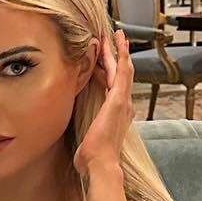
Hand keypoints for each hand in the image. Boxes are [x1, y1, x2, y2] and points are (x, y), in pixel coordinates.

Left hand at [73, 28, 134, 177]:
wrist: (100, 164)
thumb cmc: (93, 158)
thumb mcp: (88, 138)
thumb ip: (85, 130)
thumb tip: (77, 134)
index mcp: (116, 114)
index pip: (114, 87)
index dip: (110, 72)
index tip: (104, 61)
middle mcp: (123, 106)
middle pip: (122, 75)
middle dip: (117, 57)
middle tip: (113, 40)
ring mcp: (123, 102)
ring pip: (124, 69)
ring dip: (120, 51)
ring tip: (116, 35)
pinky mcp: (118, 99)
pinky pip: (123, 71)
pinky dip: (121, 55)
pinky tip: (119, 42)